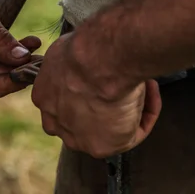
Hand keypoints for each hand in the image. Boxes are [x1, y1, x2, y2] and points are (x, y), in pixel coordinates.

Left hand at [31, 33, 161, 158]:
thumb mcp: (69, 47)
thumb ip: (71, 62)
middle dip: (105, 103)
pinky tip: (150, 91)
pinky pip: (129, 133)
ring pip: (107, 127)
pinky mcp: (102, 147)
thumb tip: (82, 58)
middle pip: (83, 117)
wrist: (100, 60)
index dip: (87, 87)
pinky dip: (144, 113)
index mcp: (44, 97)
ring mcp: (78, 138)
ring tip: (142, 82)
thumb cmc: (85, 47)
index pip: (62, 100)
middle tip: (125, 82)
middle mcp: (56, 122)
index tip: (105, 73)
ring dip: (127, 108)